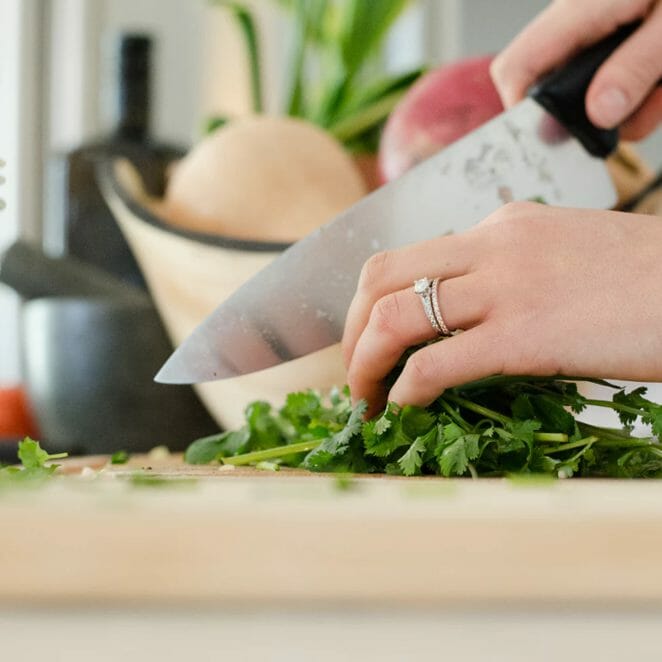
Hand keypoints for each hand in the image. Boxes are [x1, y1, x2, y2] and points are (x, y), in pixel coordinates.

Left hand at [342, 202, 661, 415]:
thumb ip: (512, 272)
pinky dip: (406, 389)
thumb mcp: (567, 253)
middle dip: (351, 329)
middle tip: (353, 371)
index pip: (409, 256)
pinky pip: (438, 363)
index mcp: (502, 224)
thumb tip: (468, 312)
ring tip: (364, 398)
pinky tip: (405, 409)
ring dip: (364, 363)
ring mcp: (508, 287)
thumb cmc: (646, 279)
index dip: (373, 303)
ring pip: (395, 316)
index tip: (369, 339)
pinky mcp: (527, 335)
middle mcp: (493, 245)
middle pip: (381, 277)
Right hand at [490, 0, 661, 139]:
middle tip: (635, 117)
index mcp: (583, 7)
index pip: (517, 67)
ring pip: (595, 84)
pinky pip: (623, 70)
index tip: (554, 140)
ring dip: (632, 102)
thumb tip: (599, 113)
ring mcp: (606, 21)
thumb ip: (638, 66)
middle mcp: (583, 14)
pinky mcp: (629, 26)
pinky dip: (649, 86)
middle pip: (556, 83)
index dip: (521, 111)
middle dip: (594, 112)